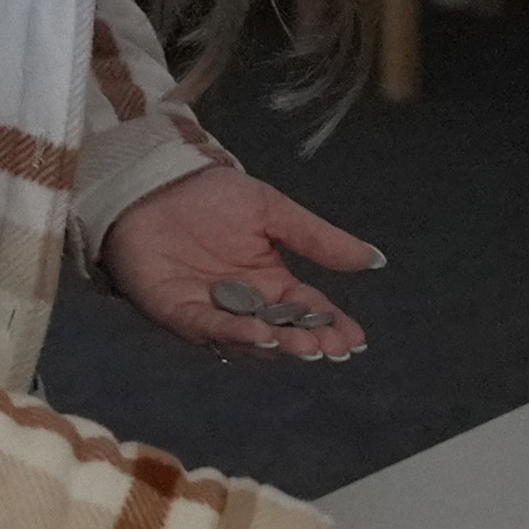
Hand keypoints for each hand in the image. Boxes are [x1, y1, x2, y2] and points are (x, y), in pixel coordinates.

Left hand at [100, 167, 379, 359]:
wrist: (154, 180)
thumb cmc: (211, 194)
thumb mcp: (273, 212)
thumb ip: (318, 239)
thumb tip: (374, 259)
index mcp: (268, 281)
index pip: (306, 310)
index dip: (331, 325)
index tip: (355, 339)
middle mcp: (242, 304)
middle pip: (281, 332)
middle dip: (307, 342)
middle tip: (332, 348)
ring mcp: (210, 312)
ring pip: (248, 338)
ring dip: (276, 345)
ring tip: (303, 345)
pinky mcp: (176, 312)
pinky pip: (208, 328)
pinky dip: (234, 333)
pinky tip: (260, 334)